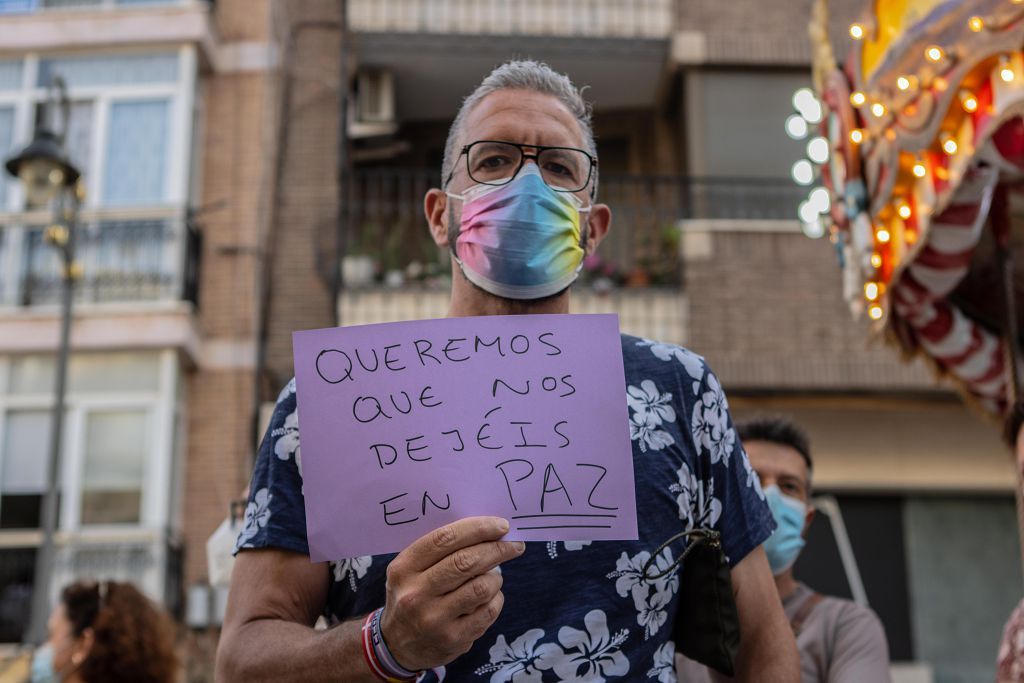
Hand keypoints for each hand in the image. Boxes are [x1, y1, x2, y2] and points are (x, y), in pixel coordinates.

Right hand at [379, 516, 524, 670]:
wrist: (397, 646)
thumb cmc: (412, 595)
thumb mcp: (410, 570)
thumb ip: (440, 551)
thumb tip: (486, 530)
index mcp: (404, 568)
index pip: (445, 539)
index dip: (478, 528)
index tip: (501, 525)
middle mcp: (416, 594)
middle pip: (466, 562)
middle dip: (497, 549)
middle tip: (515, 545)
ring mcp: (434, 619)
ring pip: (481, 587)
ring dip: (496, 576)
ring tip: (494, 575)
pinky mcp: (452, 639)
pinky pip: (488, 611)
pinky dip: (496, 598)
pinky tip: (490, 597)